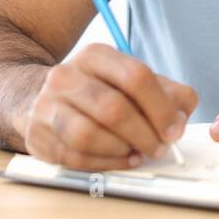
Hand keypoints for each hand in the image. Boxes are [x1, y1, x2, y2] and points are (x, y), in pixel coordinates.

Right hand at [12, 44, 197, 170]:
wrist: (37, 96)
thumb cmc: (96, 89)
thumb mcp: (129, 78)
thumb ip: (165, 92)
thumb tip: (180, 117)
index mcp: (95, 56)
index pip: (135, 76)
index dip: (161, 107)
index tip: (175, 129)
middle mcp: (66, 76)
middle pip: (113, 108)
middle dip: (144, 134)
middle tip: (160, 147)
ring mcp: (47, 106)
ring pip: (88, 135)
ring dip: (122, 150)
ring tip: (138, 152)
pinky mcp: (37, 136)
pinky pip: (74, 157)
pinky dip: (105, 163)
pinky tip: (121, 159)